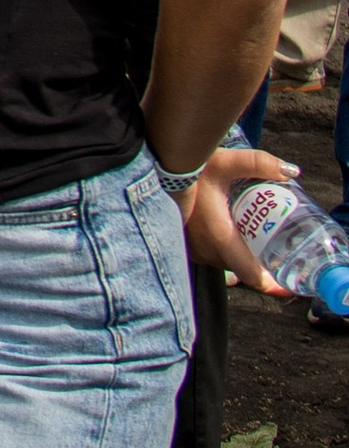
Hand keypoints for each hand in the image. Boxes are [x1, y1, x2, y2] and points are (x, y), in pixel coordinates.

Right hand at [178, 142, 289, 292]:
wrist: (156, 172)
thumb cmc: (189, 170)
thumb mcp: (225, 162)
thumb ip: (258, 163)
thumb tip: (291, 172)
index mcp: (220, 239)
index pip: (251, 276)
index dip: (273, 285)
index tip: (290, 284)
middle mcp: (208, 251)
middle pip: (243, 269)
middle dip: (263, 266)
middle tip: (283, 254)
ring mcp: (196, 251)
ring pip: (228, 263)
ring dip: (244, 258)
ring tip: (263, 242)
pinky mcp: (189, 246)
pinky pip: (215, 256)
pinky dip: (229, 251)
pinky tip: (234, 235)